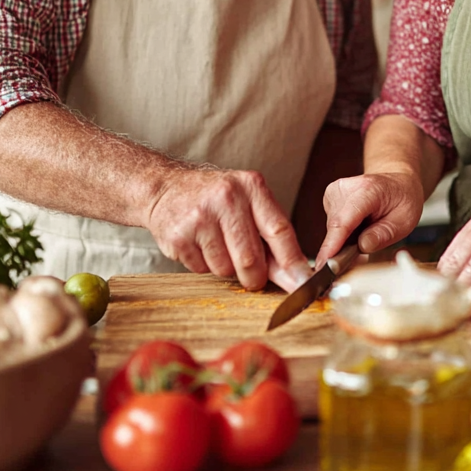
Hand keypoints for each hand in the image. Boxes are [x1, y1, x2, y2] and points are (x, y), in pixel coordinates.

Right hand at [145, 167, 307, 291]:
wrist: (166, 187)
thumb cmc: (216, 199)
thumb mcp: (248, 203)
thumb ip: (272, 237)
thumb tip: (296, 277)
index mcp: (252, 186)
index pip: (279, 230)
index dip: (293, 263)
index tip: (304, 284)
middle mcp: (227, 197)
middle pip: (252, 259)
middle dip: (255, 277)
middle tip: (251, 275)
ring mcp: (200, 216)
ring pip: (226, 269)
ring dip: (226, 269)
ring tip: (217, 244)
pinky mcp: (178, 236)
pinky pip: (202, 270)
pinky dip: (204, 265)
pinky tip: (199, 244)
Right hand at [316, 171, 425, 264]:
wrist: (397, 181)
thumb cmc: (402, 198)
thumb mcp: (404, 220)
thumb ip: (384, 234)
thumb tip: (363, 247)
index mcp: (367, 190)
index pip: (344, 221)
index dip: (332, 244)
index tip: (325, 264)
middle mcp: (346, 188)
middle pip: (335, 228)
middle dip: (344, 248)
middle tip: (363, 255)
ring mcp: (335, 191)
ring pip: (332, 229)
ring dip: (345, 240)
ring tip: (367, 232)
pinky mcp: (330, 198)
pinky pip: (332, 226)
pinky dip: (344, 233)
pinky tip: (359, 226)